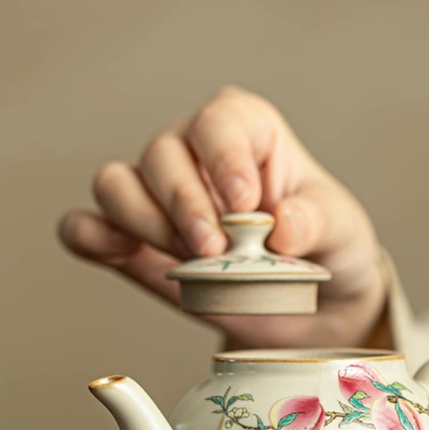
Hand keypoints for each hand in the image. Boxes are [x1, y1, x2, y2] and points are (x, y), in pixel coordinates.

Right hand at [58, 87, 387, 347]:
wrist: (312, 308)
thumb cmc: (327, 249)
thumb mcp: (342, 231)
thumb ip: (316, 221)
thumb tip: (282, 226)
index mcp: (248, 131)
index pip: (219, 121)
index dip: (224, 157)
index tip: (245, 204)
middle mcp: (193, 153)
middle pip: (161, 154)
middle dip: (184, 203)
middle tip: (215, 250)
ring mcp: (157, 197)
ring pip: (116, 184)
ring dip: (144, 222)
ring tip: (190, 262)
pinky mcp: (133, 244)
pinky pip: (85, 228)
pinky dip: (92, 237)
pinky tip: (120, 252)